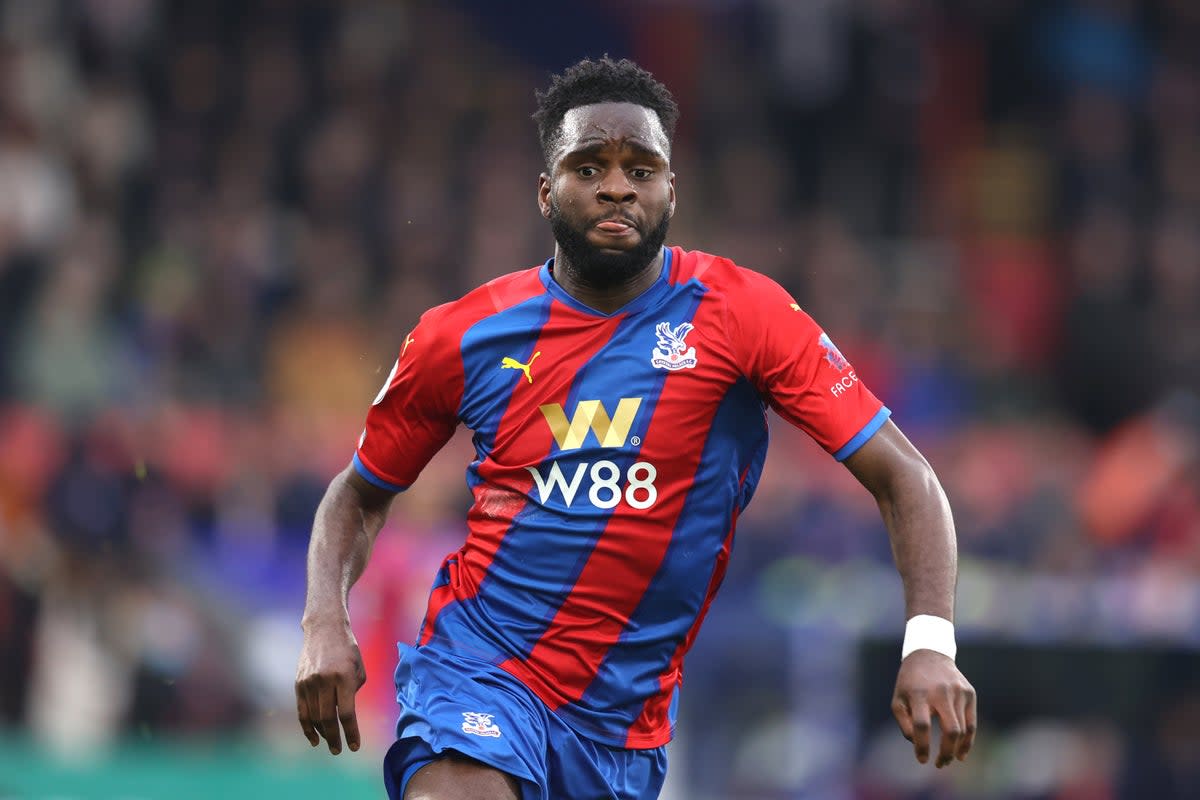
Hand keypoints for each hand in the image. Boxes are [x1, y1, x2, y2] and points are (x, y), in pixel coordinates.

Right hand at [296, 620, 366, 754]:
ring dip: (322, 734)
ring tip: (330, 744)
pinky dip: (307, 727)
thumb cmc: (348, 651)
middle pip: (327, 718)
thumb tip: (344, 715)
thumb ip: (353, 692)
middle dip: (334, 738)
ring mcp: (309, 682)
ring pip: (313, 717)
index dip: (350, 733)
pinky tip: (314, 738)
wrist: (324, 630)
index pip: (346, 713)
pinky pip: (302, 710)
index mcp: (344, 677)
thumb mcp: (359, 669)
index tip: (354, 746)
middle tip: (338, 750)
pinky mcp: (298, 683)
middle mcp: (324, 680)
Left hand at [891, 649, 975, 767]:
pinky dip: (968, 741)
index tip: (922, 760)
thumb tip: (917, 744)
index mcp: (919, 694)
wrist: (929, 654)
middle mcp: (941, 692)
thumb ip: (905, 723)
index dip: (922, 746)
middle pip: (950, 730)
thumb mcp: (898, 699)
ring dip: (955, 750)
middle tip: (940, 765)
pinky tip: (961, 754)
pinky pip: (972, 723)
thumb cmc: (910, 682)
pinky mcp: (969, 693)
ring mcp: (958, 692)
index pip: (922, 726)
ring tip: (947, 760)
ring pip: (962, 729)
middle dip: (945, 752)